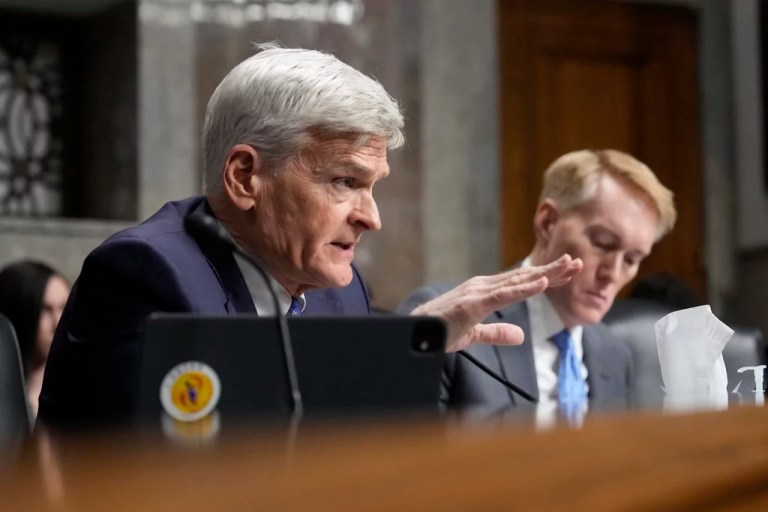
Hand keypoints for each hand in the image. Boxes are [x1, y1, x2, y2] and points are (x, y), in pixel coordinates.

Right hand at [411, 254, 581, 351]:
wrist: (413, 332)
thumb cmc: (438, 331)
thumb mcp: (474, 335)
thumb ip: (496, 333)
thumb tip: (520, 336)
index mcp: (484, 291)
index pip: (520, 282)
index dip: (545, 276)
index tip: (567, 272)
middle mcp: (483, 286)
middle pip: (524, 276)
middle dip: (552, 269)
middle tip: (577, 262)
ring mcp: (478, 292)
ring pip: (518, 281)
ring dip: (544, 273)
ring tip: (567, 267)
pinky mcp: (473, 303)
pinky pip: (504, 295)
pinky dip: (524, 288)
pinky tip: (542, 283)